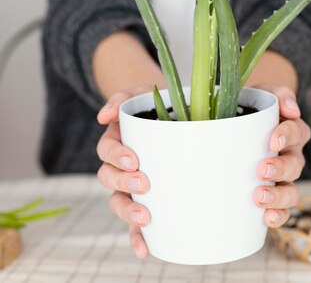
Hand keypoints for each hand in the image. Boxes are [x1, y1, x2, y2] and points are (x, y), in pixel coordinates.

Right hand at [96, 84, 153, 259]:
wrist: (173, 112)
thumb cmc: (154, 104)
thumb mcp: (139, 94)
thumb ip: (121, 99)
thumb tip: (104, 116)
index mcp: (117, 140)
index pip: (106, 151)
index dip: (116, 156)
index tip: (133, 159)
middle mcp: (120, 165)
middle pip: (109, 179)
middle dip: (124, 184)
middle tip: (144, 183)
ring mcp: (130, 185)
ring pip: (118, 203)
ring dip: (128, 213)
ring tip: (146, 217)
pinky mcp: (145, 201)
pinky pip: (135, 224)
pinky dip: (137, 239)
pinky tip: (145, 250)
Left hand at [250, 84, 310, 227]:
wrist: (234, 119)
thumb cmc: (250, 106)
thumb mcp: (262, 93)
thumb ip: (279, 95)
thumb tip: (291, 109)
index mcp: (291, 130)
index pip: (298, 132)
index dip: (287, 136)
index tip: (272, 140)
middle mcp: (291, 155)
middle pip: (295, 165)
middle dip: (280, 169)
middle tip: (261, 170)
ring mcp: (282, 177)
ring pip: (291, 190)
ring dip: (279, 196)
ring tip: (260, 198)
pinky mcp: (272, 193)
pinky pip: (282, 209)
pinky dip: (278, 215)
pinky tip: (266, 218)